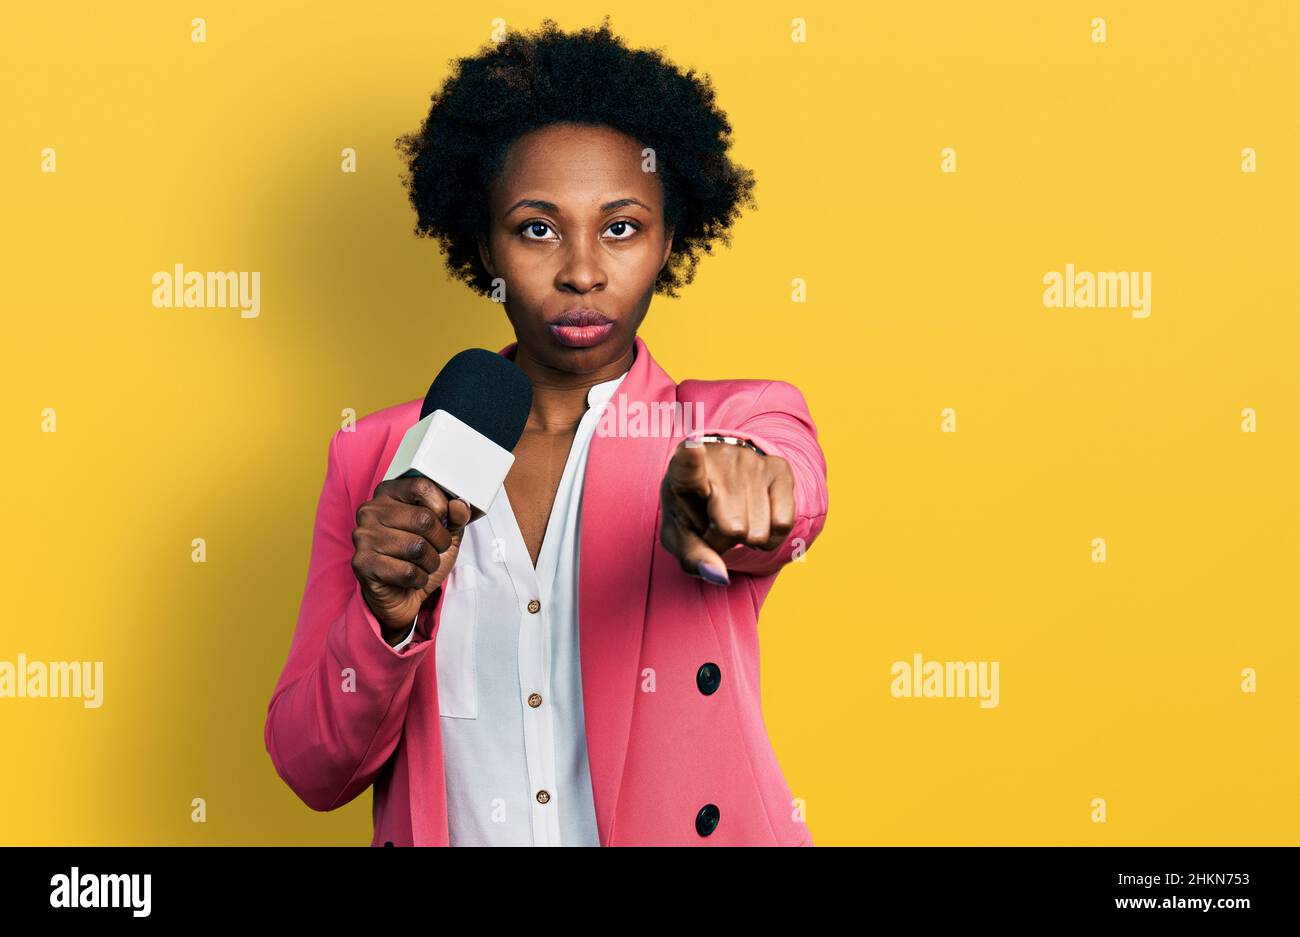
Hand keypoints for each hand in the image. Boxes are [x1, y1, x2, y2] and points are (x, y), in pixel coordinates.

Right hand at [351, 476, 470, 637]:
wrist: (400, 595)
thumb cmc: (419, 558)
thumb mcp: (444, 533)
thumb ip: (455, 516)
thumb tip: (460, 505)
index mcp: (388, 493)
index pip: (421, 485)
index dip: (442, 506)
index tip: (443, 520)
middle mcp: (370, 510)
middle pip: (424, 519)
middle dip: (441, 541)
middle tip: (435, 550)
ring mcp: (363, 536)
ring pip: (417, 548)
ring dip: (431, 563)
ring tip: (422, 565)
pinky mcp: (362, 563)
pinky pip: (407, 571)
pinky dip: (419, 579)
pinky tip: (410, 578)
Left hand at [659, 439, 794, 583]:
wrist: (717, 481)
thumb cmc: (691, 513)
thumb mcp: (680, 537)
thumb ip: (693, 558)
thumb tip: (720, 576)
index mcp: (682, 472)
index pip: (687, 465)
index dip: (690, 460)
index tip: (692, 449)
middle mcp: (720, 458)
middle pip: (732, 528)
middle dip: (723, 541)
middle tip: (714, 527)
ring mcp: (751, 461)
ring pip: (758, 532)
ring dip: (747, 539)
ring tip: (734, 519)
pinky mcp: (778, 467)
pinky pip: (783, 524)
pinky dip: (771, 536)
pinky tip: (756, 520)